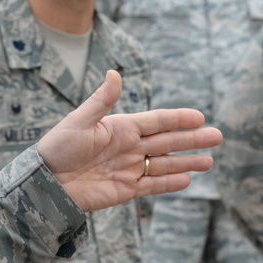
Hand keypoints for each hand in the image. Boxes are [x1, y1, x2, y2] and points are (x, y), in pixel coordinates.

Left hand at [37, 70, 221, 211]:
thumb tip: (114, 73)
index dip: (178, 118)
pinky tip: (188, 180)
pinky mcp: (125, 190)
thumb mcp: (80, 121)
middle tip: (218, 137)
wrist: (45, 183)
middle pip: (167, 141)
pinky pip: (152, 185)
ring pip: (165, 164)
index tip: (200, 117)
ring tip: (210, 161)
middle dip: (192, 140)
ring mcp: (129, 168)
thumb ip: (101, 101)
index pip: (157, 121)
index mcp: (120, 127)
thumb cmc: (58, 148)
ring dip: (187, 162)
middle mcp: (129, 147)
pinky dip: (170, 183)